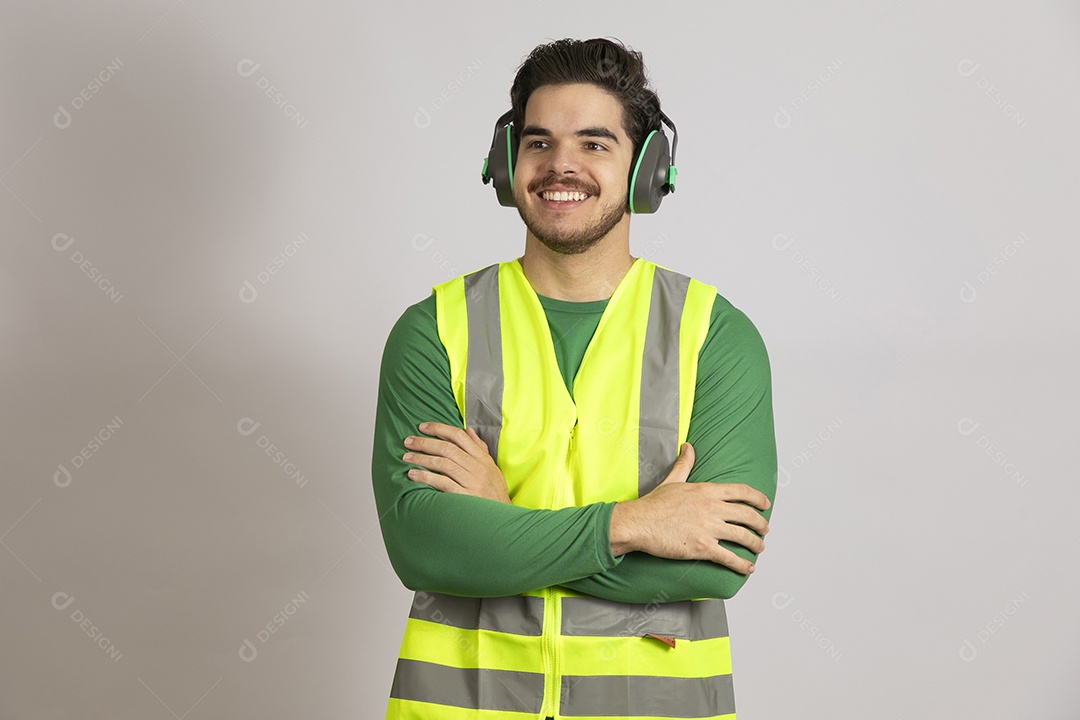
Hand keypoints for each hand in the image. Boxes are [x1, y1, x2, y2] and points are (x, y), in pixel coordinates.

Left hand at [403, 422, 511, 503]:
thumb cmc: (495, 492)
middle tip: (408, 441)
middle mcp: (477, 467)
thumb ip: (480, 448)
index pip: (459, 436)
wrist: (502, 518)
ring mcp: (471, 482)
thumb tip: (469, 430)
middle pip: (447, 448)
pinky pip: (442, 483)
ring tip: (407, 458)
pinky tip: (413, 475)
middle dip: (425, 443)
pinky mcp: (465, 496)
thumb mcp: (492, 467)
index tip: (422, 427)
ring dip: (422, 459)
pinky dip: (426, 477)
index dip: (439, 429)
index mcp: (482, 458)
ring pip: (443, 464)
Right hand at [609, 443, 770, 573]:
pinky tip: (749, 567)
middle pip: (747, 515)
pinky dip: (742, 564)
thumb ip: (684, 464)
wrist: (639, 523)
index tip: (765, 504)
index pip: (741, 491)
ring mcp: (708, 528)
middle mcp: (712, 508)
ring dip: (755, 543)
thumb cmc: (653, 504)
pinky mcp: (702, 547)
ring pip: (743, 536)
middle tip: (764, 528)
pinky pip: (729, 557)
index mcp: (706, 491)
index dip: (757, 498)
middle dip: (760, 523)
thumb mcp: (672, 480)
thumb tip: (688, 447)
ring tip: (760, 547)